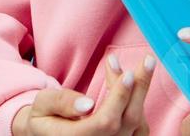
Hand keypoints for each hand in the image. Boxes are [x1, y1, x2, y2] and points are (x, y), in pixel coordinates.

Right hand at [12, 52, 155, 135]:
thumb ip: (61, 102)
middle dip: (139, 88)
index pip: (106, 121)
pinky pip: (138, 127)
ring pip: (136, 122)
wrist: (46, 134)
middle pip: (128, 120)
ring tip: (129, 67)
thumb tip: (88, 104)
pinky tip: (129, 85)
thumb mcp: (42, 105)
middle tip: (148, 60)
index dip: (119, 98)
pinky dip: (137, 104)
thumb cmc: (43, 117)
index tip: (127, 73)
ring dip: (137, 92)